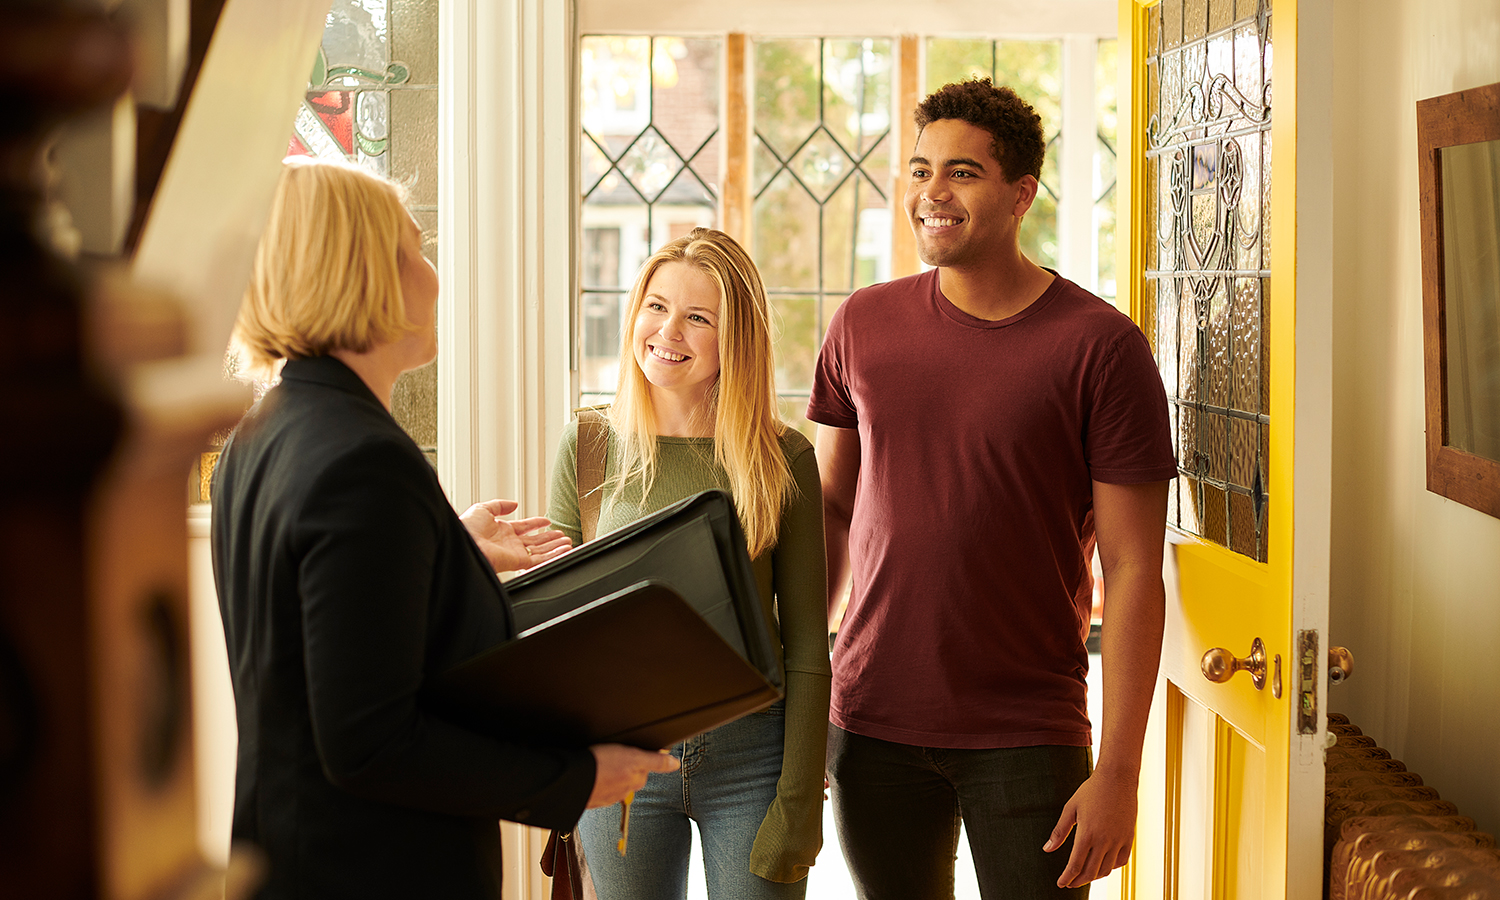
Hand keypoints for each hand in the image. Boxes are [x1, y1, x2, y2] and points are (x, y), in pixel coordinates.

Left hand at [459, 499, 570, 572]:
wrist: (463, 543)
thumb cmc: (467, 528)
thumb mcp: (483, 509)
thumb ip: (500, 505)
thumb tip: (514, 504)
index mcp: (502, 530)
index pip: (524, 527)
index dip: (536, 523)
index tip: (547, 520)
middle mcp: (510, 543)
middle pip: (535, 540)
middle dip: (550, 538)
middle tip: (562, 535)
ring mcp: (515, 553)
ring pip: (540, 551)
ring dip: (555, 547)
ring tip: (568, 542)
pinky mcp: (518, 561)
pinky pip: (539, 559)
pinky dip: (553, 555)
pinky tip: (564, 550)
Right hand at [587, 744, 678, 808]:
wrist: (571, 778)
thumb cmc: (600, 764)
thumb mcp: (633, 757)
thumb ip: (656, 761)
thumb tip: (675, 763)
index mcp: (635, 780)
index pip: (645, 767)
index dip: (639, 755)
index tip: (629, 751)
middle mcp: (625, 791)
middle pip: (631, 775)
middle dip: (625, 765)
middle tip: (613, 754)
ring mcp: (608, 796)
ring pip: (615, 781)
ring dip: (611, 773)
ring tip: (600, 763)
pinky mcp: (594, 798)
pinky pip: (600, 787)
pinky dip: (598, 780)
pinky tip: (592, 773)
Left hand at [1044, 769, 1138, 888]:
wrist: (1117, 778)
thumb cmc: (1091, 790)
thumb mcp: (1070, 808)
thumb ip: (1059, 831)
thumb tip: (1047, 849)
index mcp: (1087, 834)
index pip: (1075, 865)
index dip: (1067, 878)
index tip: (1061, 883)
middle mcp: (1104, 840)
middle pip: (1090, 872)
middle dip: (1078, 881)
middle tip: (1070, 882)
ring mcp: (1118, 840)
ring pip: (1106, 870)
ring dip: (1094, 876)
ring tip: (1084, 875)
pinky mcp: (1129, 838)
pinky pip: (1121, 861)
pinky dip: (1111, 867)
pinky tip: (1103, 865)